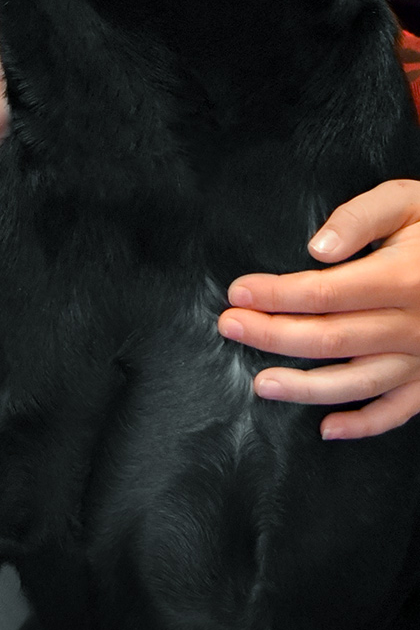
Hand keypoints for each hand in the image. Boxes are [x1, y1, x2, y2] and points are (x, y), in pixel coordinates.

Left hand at [218, 180, 419, 438]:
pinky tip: (327, 428)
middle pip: (332, 338)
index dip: (276, 295)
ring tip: (261, 385)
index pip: (326, 293)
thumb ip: (361, 218)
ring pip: (358, 381)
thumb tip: (316, 250)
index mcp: (406, 278)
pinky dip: (365, 424)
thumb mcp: (410, 201)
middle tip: (229, 327)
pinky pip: (401, 409)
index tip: (237, 293)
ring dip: (306, 388)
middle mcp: (416, 325)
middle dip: (274, 335)